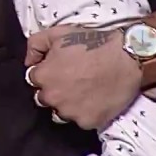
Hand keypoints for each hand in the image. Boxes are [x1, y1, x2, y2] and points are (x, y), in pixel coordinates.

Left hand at [24, 25, 142, 129]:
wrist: (126, 57)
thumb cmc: (92, 42)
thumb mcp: (58, 33)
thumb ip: (35, 45)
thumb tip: (28, 62)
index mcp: (43, 77)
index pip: (33, 79)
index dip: (46, 72)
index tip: (58, 68)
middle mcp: (52, 98)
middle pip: (44, 98)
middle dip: (53, 90)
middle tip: (71, 80)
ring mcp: (70, 112)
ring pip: (60, 112)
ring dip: (66, 104)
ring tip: (82, 91)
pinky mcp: (88, 122)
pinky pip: (80, 120)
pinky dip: (85, 112)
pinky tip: (94, 99)